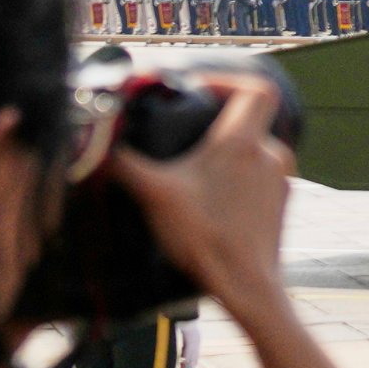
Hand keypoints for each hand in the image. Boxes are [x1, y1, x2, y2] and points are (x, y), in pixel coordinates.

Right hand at [108, 73, 297, 324]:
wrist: (248, 287)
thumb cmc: (204, 238)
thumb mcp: (154, 194)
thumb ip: (121, 161)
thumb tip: (88, 136)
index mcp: (244, 144)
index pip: (256, 89)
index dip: (228, 80)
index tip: (196, 88)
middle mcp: (271, 155)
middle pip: (250, 117)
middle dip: (216, 115)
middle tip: (182, 123)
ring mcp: (280, 180)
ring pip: (254, 146)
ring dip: (225, 146)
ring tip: (191, 158)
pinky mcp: (279, 202)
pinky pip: (258, 171)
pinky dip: (235, 170)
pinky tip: (209, 189)